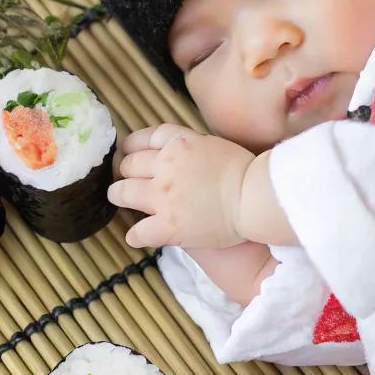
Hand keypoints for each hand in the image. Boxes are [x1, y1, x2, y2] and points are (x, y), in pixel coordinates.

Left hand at [108, 122, 252, 249]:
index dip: (133, 146)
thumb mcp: (215, 145)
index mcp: (179, 143)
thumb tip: (178, 152)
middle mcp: (166, 166)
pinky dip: (135, 235)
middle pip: (129, 165)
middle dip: (126, 172)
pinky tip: (137, 236)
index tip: (129, 153)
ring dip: (120, 196)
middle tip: (127, 180)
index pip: (145, 138)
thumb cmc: (245, 172)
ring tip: (121, 201)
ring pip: (123, 193)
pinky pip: (138, 232)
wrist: (254, 197)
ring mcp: (163, 196)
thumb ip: (191, 146)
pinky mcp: (167, 225)